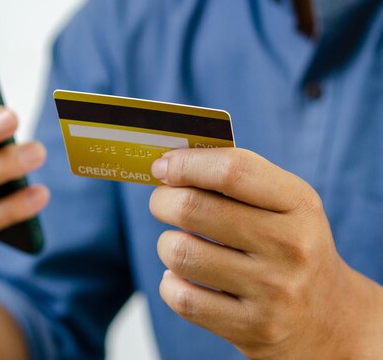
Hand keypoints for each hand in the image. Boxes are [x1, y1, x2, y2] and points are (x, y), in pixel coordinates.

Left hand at [149, 148, 382, 358]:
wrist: (330, 319)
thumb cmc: (290, 246)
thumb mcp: (285, 205)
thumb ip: (236, 179)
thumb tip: (169, 165)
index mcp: (299, 204)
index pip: (231, 171)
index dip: (186, 164)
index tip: (163, 167)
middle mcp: (290, 246)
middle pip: (193, 208)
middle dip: (163, 201)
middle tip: (162, 202)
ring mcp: (272, 291)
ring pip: (180, 253)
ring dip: (167, 244)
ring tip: (180, 244)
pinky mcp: (252, 328)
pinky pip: (182, 297)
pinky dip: (171, 283)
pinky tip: (184, 277)